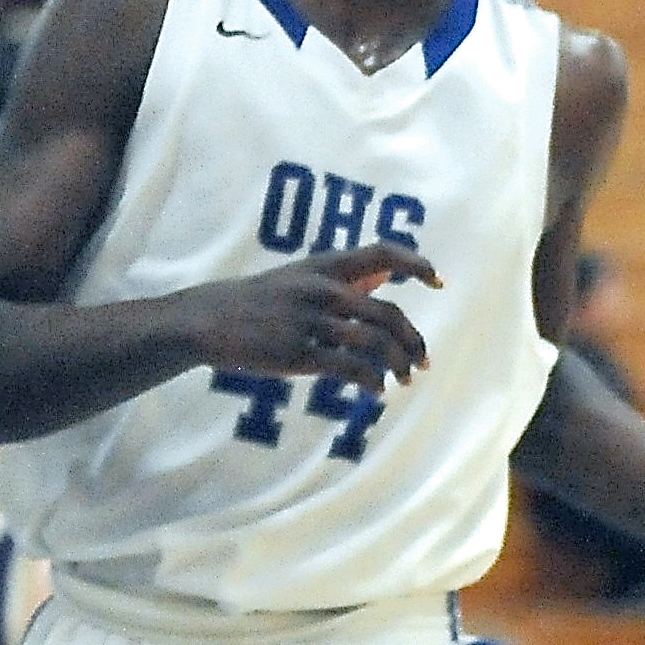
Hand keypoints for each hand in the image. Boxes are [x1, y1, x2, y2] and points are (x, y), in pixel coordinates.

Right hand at [196, 242, 438, 389]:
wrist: (206, 320)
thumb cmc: (260, 300)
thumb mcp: (300, 276)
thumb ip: (344, 276)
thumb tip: (388, 271)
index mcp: (324, 266)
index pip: (383, 253)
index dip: (416, 264)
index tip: (439, 282)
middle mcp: (322, 289)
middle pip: (388, 314)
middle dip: (413, 342)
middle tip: (422, 362)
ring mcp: (310, 321)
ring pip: (375, 343)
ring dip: (398, 366)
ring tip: (403, 380)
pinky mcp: (298, 353)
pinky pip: (351, 368)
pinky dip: (372, 382)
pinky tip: (375, 391)